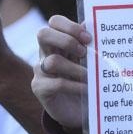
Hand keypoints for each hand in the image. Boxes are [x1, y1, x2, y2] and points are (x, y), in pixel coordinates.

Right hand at [32, 15, 90, 129]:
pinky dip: (75, 86)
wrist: (78, 111)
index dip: (70, 26)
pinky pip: (56, 84)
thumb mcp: (89, 61)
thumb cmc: (85, 81)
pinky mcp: (40, 88)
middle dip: (66, 40)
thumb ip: (89, 44)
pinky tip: (87, 89)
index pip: (55, 22)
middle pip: (43, 34)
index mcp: (57, 42)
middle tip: (84, 52)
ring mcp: (40, 71)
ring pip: (52, 62)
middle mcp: (45, 53)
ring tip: (91, 76)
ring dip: (75, 68)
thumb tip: (92, 24)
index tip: (89, 38)